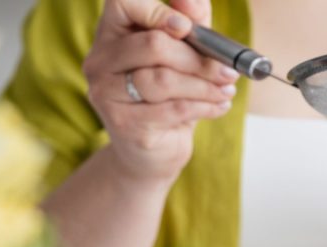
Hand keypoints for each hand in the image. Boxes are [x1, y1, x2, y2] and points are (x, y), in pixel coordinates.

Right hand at [83, 0, 237, 184]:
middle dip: (197, 57)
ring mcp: (107, 95)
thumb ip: (189, 22)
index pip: (122, 2)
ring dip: (205, 84)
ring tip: (227, 88)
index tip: (188, 29)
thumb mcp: (182, 53)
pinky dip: (204, 105)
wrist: (151, 151)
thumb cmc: (167, 96)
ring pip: (163, 80)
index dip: (157, 11)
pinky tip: (220, 105)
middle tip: (227, 68)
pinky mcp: (124, 125)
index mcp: (110, 35)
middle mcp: (99, 62)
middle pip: (152, 45)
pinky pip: (172, 109)